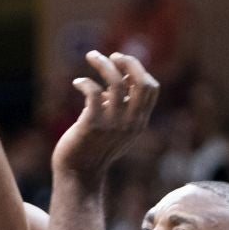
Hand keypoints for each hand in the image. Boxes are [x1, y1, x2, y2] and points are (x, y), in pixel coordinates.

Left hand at [51, 51, 159, 180]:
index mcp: (139, 122)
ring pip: (117, 83)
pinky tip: (77, 83)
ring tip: (91, 56)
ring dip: (103, 64)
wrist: (78, 174)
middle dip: (129, 62)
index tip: (120, 63)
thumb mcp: (114, 126)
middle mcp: (131, 123)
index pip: (151, 88)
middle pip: (142, 82)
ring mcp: (113, 124)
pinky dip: (85, 82)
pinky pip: (94, 93)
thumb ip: (120, 105)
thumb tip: (118, 77)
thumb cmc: (92, 147)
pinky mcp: (93, 125)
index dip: (138, 70)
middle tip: (112, 56)